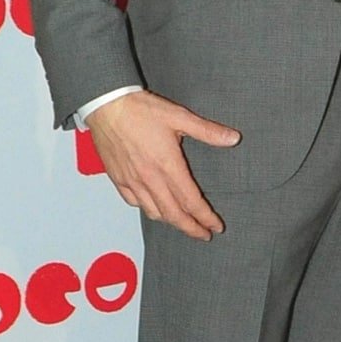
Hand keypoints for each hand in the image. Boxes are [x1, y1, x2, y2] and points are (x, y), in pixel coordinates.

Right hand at [86, 90, 240, 238]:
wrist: (107, 107)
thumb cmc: (142, 110)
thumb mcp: (180, 116)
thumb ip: (208, 131)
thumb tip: (233, 138)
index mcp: (167, 165)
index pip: (190, 200)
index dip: (205, 217)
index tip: (216, 226)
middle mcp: (149, 179)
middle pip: (173, 214)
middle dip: (191, 228)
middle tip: (204, 234)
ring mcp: (132, 181)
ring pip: (154, 212)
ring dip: (171, 221)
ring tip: (184, 223)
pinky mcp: (118, 179)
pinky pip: (135, 203)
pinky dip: (149, 210)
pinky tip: (156, 207)